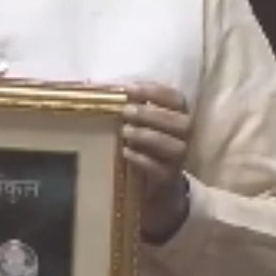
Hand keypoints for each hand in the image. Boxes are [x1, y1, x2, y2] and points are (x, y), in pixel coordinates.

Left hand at [122, 82, 191, 241]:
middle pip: (181, 122)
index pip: (177, 98)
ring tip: (124, 131)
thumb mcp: (139, 124)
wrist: (157, 190)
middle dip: (152, 114)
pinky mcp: (168, 181)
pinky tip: (125, 153)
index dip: (155, 91)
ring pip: (175, 147)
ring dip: (148, 136)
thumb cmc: (143, 147)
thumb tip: (91, 85)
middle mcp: (183, 137)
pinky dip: (142, 159)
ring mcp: (178, 161)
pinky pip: (160, 170)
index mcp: (177, 117)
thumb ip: (127, 105)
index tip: (130, 89)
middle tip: (125, 111)